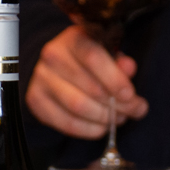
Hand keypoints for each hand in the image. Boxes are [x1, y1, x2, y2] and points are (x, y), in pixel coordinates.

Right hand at [26, 25, 147, 138]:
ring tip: (118, 118)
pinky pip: (67, 123)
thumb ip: (119, 61)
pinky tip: (101, 127)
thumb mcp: (105, 52)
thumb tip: (129, 69)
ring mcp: (41, 79)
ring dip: (104, 118)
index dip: (115, 80)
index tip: (131, 95)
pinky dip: (89, 130)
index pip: (94, 58)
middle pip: (90, 87)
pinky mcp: (36, 100)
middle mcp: (53, 56)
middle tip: (133, 110)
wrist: (53, 67)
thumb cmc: (86, 60)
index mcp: (73, 39)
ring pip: (79, 107)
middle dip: (118, 105)